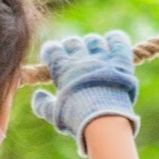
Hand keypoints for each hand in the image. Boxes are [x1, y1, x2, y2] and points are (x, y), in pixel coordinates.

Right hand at [30, 31, 139, 156]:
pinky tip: (113, 42)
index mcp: (63, 68)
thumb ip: (42, 104)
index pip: (52, 49)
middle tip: (74, 57)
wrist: (103, 119)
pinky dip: (115, 39)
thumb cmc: (76, 118)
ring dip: (92, 44)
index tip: (51, 58)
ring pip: (94, 40)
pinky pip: (118, 40)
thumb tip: (38, 95)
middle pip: (73, 42)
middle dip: (71, 47)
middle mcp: (81, 58)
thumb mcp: (54, 114)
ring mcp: (102, 57)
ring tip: (94, 52)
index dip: (51, 52)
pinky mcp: (120, 60)